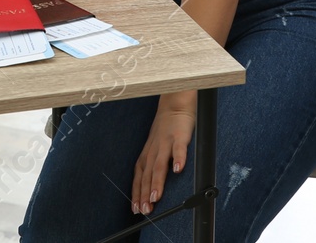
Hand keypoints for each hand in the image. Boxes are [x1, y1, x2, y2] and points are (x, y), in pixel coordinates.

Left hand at [132, 93, 193, 215]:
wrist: (175, 105)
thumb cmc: (165, 130)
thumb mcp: (156, 148)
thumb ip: (154, 166)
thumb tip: (152, 188)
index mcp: (147, 155)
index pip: (139, 177)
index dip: (137, 194)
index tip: (136, 210)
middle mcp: (154, 151)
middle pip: (147, 174)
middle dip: (145, 193)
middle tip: (145, 210)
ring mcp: (166, 143)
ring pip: (159, 165)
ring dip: (157, 182)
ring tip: (156, 197)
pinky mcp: (179, 136)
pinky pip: (179, 148)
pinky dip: (179, 158)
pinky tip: (179, 170)